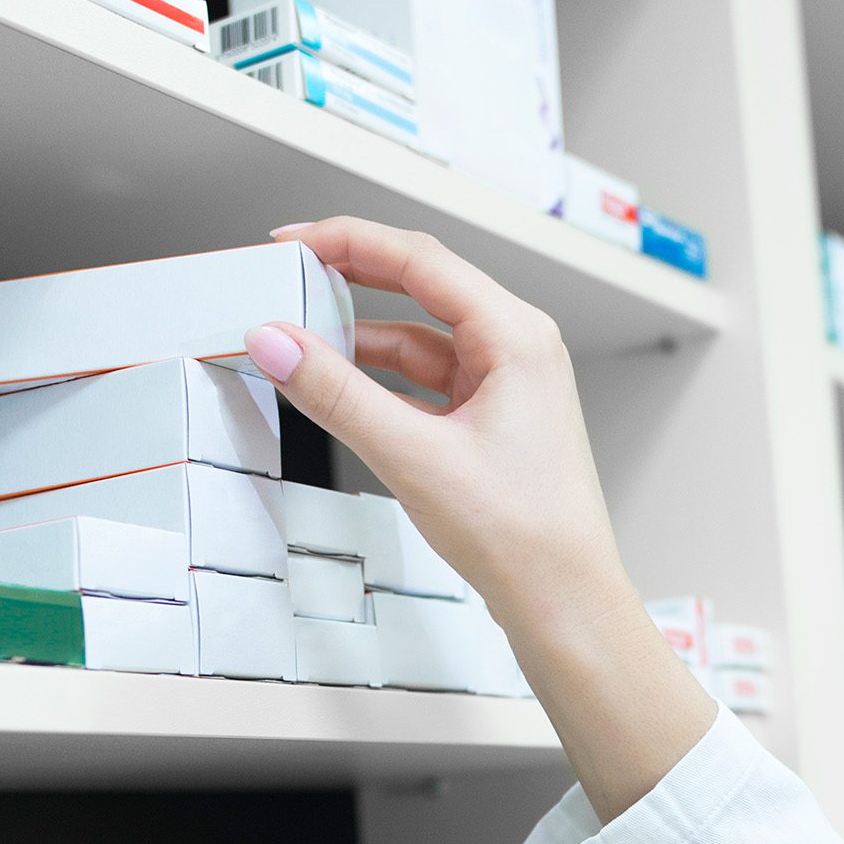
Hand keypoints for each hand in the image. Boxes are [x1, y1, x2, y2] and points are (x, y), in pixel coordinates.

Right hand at [245, 217, 714, 818]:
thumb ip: (336, 393)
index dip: (349, 241)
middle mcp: (517, 348)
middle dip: (351, 277)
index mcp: (516, 336)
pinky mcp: (491, 419)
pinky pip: (425, 377)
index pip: (420, 260)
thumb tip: (279, 343)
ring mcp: (506, 384)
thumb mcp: (412, 455)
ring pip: (419, 336)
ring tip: (300, 336)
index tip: (293, 242)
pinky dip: (379, 376)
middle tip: (289, 272)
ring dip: (360, 334)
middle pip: (421, 287)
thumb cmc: (522, 534)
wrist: (564, 602)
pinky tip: (339, 384)